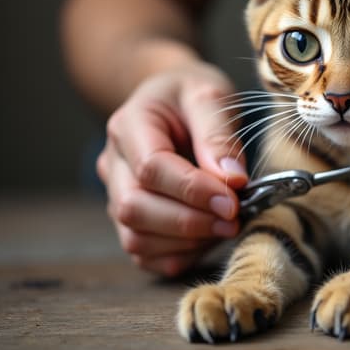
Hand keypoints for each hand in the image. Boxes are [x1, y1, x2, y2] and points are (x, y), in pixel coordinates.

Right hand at [97, 62, 246, 275]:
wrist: (174, 98)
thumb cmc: (193, 94)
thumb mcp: (211, 96)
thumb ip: (220, 136)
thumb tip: (232, 180)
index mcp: (129, 124)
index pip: (151, 168)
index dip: (193, 190)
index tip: (233, 198)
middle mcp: (114, 162)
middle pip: (134, 208)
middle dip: (189, 221)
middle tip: (235, 217)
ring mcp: (117, 193)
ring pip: (135, 237)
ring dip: (186, 241)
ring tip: (227, 225)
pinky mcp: (131, 218)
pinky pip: (144, 253)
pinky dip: (178, 255)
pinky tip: (209, 237)